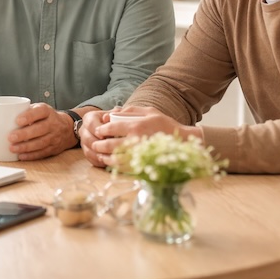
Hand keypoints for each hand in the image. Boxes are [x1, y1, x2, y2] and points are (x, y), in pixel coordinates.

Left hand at [7, 104, 76, 160]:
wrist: (67, 128)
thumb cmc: (46, 117)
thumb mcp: (39, 109)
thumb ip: (26, 110)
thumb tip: (4, 115)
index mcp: (47, 111)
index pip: (40, 111)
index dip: (29, 116)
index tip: (17, 120)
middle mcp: (53, 124)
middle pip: (40, 129)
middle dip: (25, 134)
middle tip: (11, 137)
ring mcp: (55, 137)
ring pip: (41, 143)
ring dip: (26, 147)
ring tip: (13, 148)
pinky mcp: (54, 148)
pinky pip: (43, 153)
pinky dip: (31, 155)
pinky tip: (21, 156)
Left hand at [82, 105, 201, 167]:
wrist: (184, 141)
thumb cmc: (166, 124)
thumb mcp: (150, 111)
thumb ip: (131, 110)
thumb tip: (113, 112)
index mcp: (137, 126)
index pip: (112, 128)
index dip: (102, 129)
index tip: (98, 131)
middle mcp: (137, 140)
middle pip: (111, 144)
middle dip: (99, 145)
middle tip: (95, 145)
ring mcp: (140, 154)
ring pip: (116, 158)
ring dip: (105, 157)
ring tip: (100, 155)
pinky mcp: (145, 165)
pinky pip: (126, 168)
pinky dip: (115, 167)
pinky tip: (111, 164)